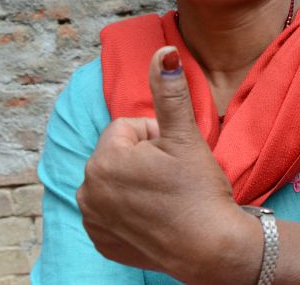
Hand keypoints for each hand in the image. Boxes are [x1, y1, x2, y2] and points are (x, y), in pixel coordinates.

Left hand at [77, 47, 256, 281]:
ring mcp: (93, 220)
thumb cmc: (199, 191)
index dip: (158, 137)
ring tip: (167, 197)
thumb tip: (164, 52)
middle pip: (119, 155)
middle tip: (174, 177)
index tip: (176, 158)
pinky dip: (131, 212)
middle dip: (145, 160)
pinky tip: (156, 218)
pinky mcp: (102, 243)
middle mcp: (87, 190)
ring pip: (116, 182)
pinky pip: (112, 212)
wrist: (211, 248)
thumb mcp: (185, 136)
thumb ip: (170, 92)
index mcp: (104, 160)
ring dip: (136, 184)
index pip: (128, 128)